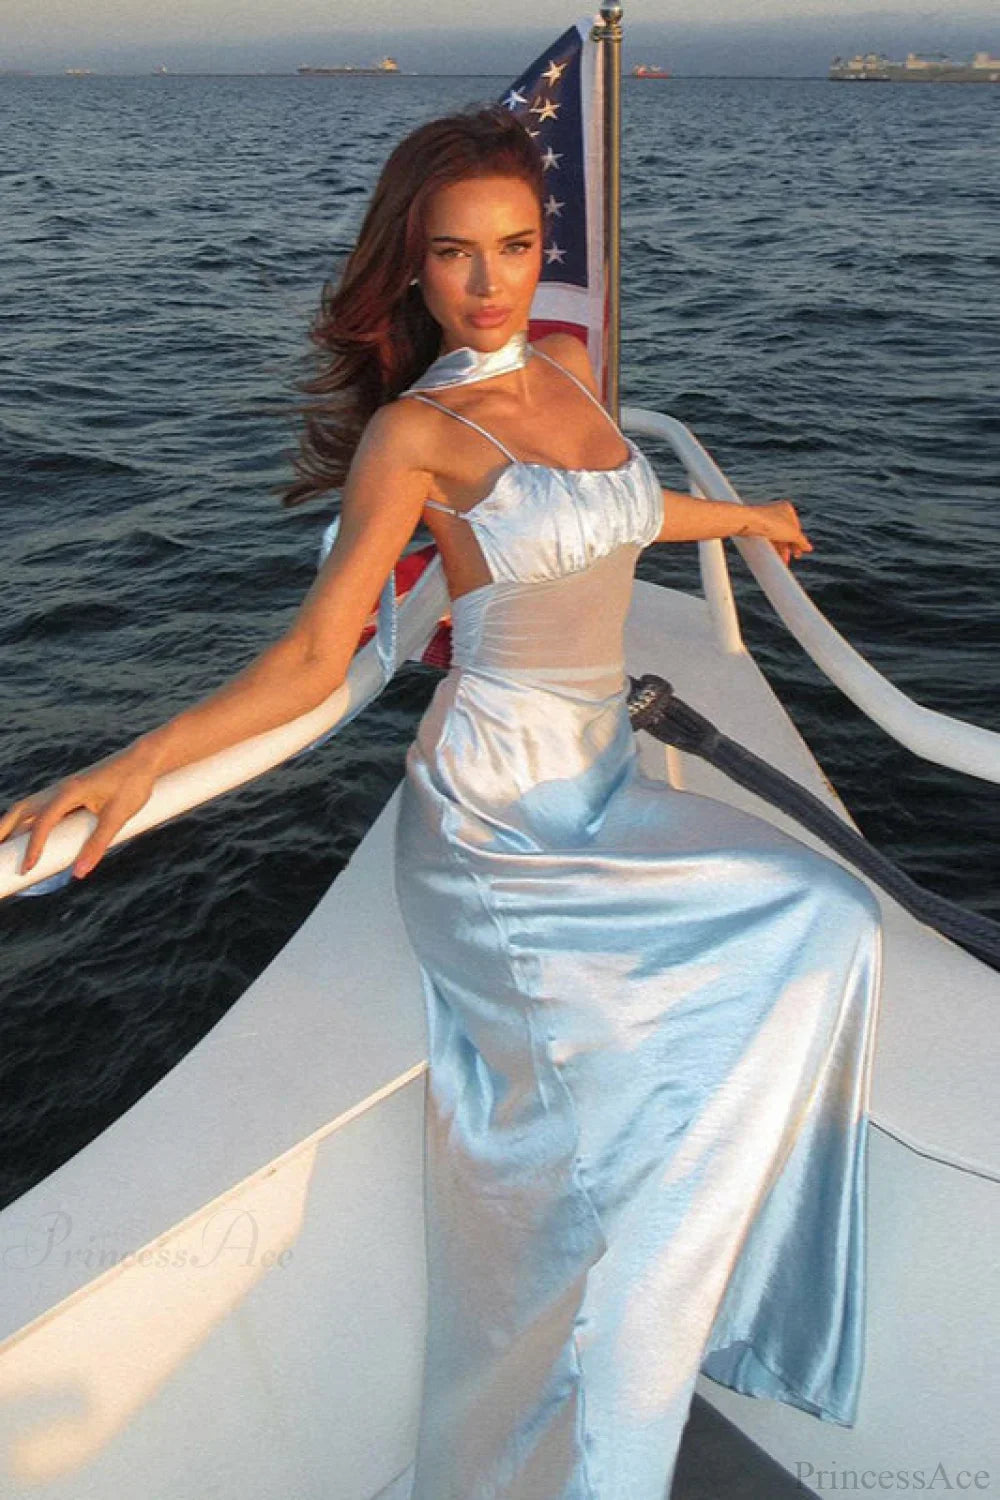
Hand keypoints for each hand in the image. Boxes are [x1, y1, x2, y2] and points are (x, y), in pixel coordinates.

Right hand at [0, 747, 157, 880]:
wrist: (144, 760)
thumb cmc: (133, 784)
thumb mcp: (118, 817)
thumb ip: (98, 844)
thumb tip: (79, 873)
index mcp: (68, 792)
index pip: (42, 823)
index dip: (33, 847)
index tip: (27, 869)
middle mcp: (59, 789)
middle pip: (20, 811)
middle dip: (3, 832)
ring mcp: (62, 789)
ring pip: (27, 808)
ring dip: (11, 825)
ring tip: (2, 846)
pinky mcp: (69, 792)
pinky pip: (39, 808)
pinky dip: (26, 821)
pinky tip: (25, 834)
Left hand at [748, 500, 812, 565]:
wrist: (748, 521)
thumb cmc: (772, 523)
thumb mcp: (792, 533)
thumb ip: (801, 541)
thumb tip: (809, 548)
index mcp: (787, 508)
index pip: (796, 527)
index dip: (798, 541)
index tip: (798, 554)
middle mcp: (776, 511)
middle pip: (785, 533)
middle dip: (788, 548)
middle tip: (788, 560)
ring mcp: (765, 518)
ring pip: (775, 536)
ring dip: (779, 550)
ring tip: (780, 562)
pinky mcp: (755, 525)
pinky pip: (766, 537)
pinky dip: (770, 546)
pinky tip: (771, 555)